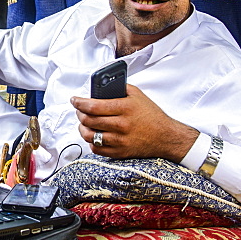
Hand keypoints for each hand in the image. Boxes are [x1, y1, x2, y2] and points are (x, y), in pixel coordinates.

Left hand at [71, 84, 198, 161]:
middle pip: (89, 120)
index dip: (79, 103)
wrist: (166, 137)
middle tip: (79, 110)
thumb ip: (119, 88)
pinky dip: (91, 142)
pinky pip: (96, 149)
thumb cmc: (151, 115)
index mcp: (125, 108)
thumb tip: (100, 86)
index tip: (74, 100)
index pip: (93, 106)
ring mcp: (120, 140)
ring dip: (82, 128)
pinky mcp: (120, 152)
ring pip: (90, 136)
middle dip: (79, 114)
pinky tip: (93, 135)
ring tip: (84, 123)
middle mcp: (121, 125)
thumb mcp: (137, 95)